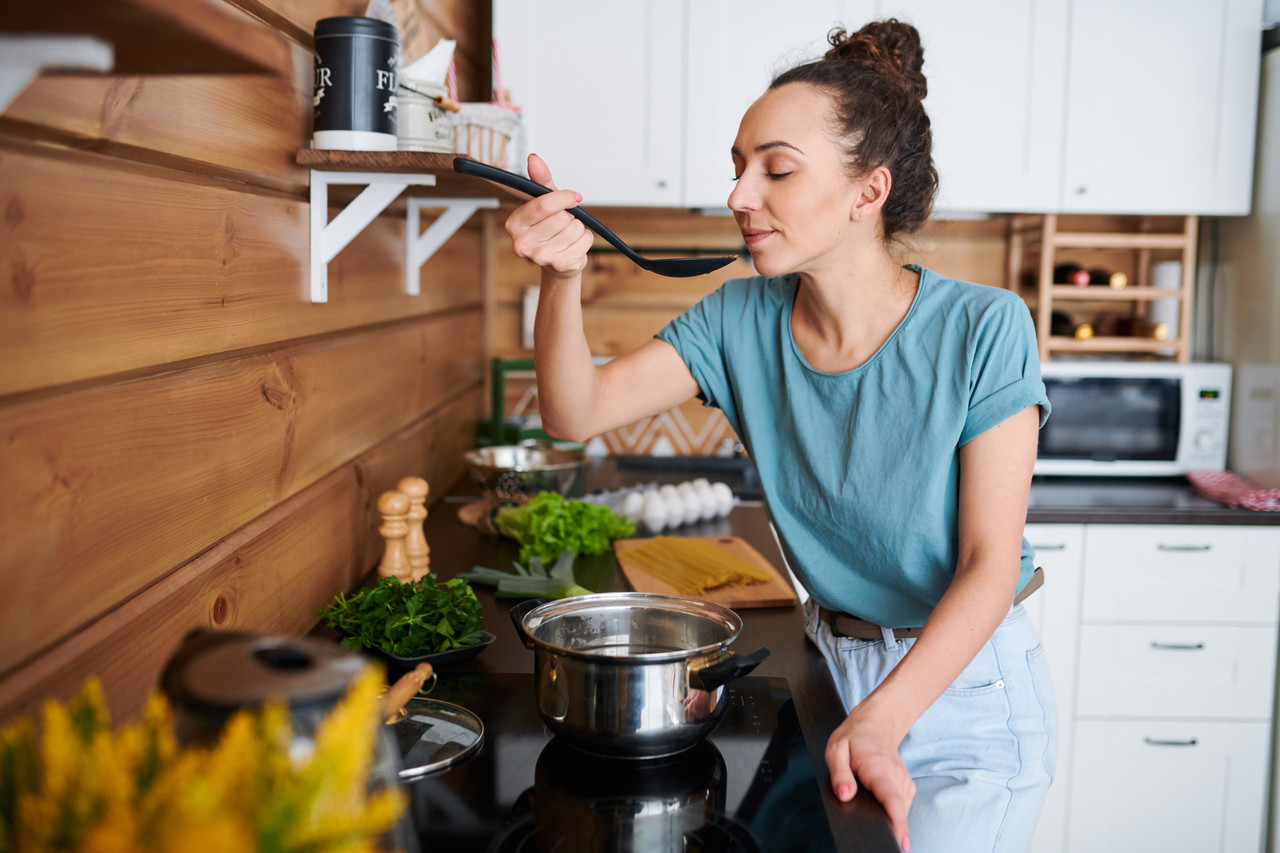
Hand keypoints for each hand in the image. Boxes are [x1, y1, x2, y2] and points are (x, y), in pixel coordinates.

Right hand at [503, 153, 594, 278]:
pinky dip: (585, 241)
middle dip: (569, 216)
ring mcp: (540, 257)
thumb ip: (541, 180)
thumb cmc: (550, 227)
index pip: (543, 205)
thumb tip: (534, 158)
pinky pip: (584, 242)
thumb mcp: (545, 201)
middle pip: (562, 218)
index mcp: (514, 224)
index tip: (572, 197)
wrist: (556, 262)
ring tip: (567, 235)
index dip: (563, 198)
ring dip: (578, 229)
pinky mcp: (558, 266)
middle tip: (562, 224)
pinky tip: (573, 246)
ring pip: (575, 229)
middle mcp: (522, 243)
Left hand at [826, 705, 915, 851]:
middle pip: (897, 812)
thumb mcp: (836, 749)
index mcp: (879, 768)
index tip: (900, 842)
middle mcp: (897, 777)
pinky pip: (900, 808)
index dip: (898, 824)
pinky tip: (877, 805)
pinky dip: (890, 812)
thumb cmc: (855, 736)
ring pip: (899, 812)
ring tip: (869, 809)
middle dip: (886, 827)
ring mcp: (905, 783)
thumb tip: (845, 796)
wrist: (877, 723)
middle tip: (869, 830)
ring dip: (886, 819)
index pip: (892, 800)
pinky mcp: (906, 789)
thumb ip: (839, 774)